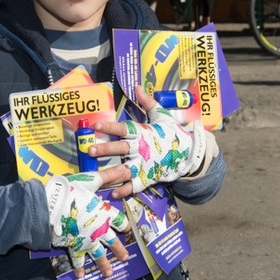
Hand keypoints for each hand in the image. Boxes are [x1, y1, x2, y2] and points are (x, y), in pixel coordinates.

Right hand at [45, 172, 129, 278]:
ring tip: (109, 273)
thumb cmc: (70, 191)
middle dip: (119, 250)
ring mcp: (86, 240)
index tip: (127, 229)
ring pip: (98, 254)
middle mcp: (98, 229)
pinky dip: (79, 268)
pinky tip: (81, 275)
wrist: (49, 207)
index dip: (123, 224)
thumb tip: (126, 169)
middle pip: (112, 241)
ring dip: (104, 264)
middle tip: (125, 257)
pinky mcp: (73, 246)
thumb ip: (108, 176)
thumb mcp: (91, 181)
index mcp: (104, 213)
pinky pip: (77, 259)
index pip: (118, 220)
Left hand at [92, 86, 207, 196]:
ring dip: (110, 174)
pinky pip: (135, 186)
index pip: (124, 128)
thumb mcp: (161, 115)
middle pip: (121, 149)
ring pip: (124, 170)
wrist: (189, 154)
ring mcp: (144, 165)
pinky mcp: (148, 178)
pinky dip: (124, 190)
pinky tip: (113, 193)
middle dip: (105, 150)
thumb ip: (147, 102)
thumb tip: (136, 87)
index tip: (96, 125)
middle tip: (90, 150)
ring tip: (96, 177)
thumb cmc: (172, 134)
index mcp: (143, 133)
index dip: (110, 126)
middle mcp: (141, 149)